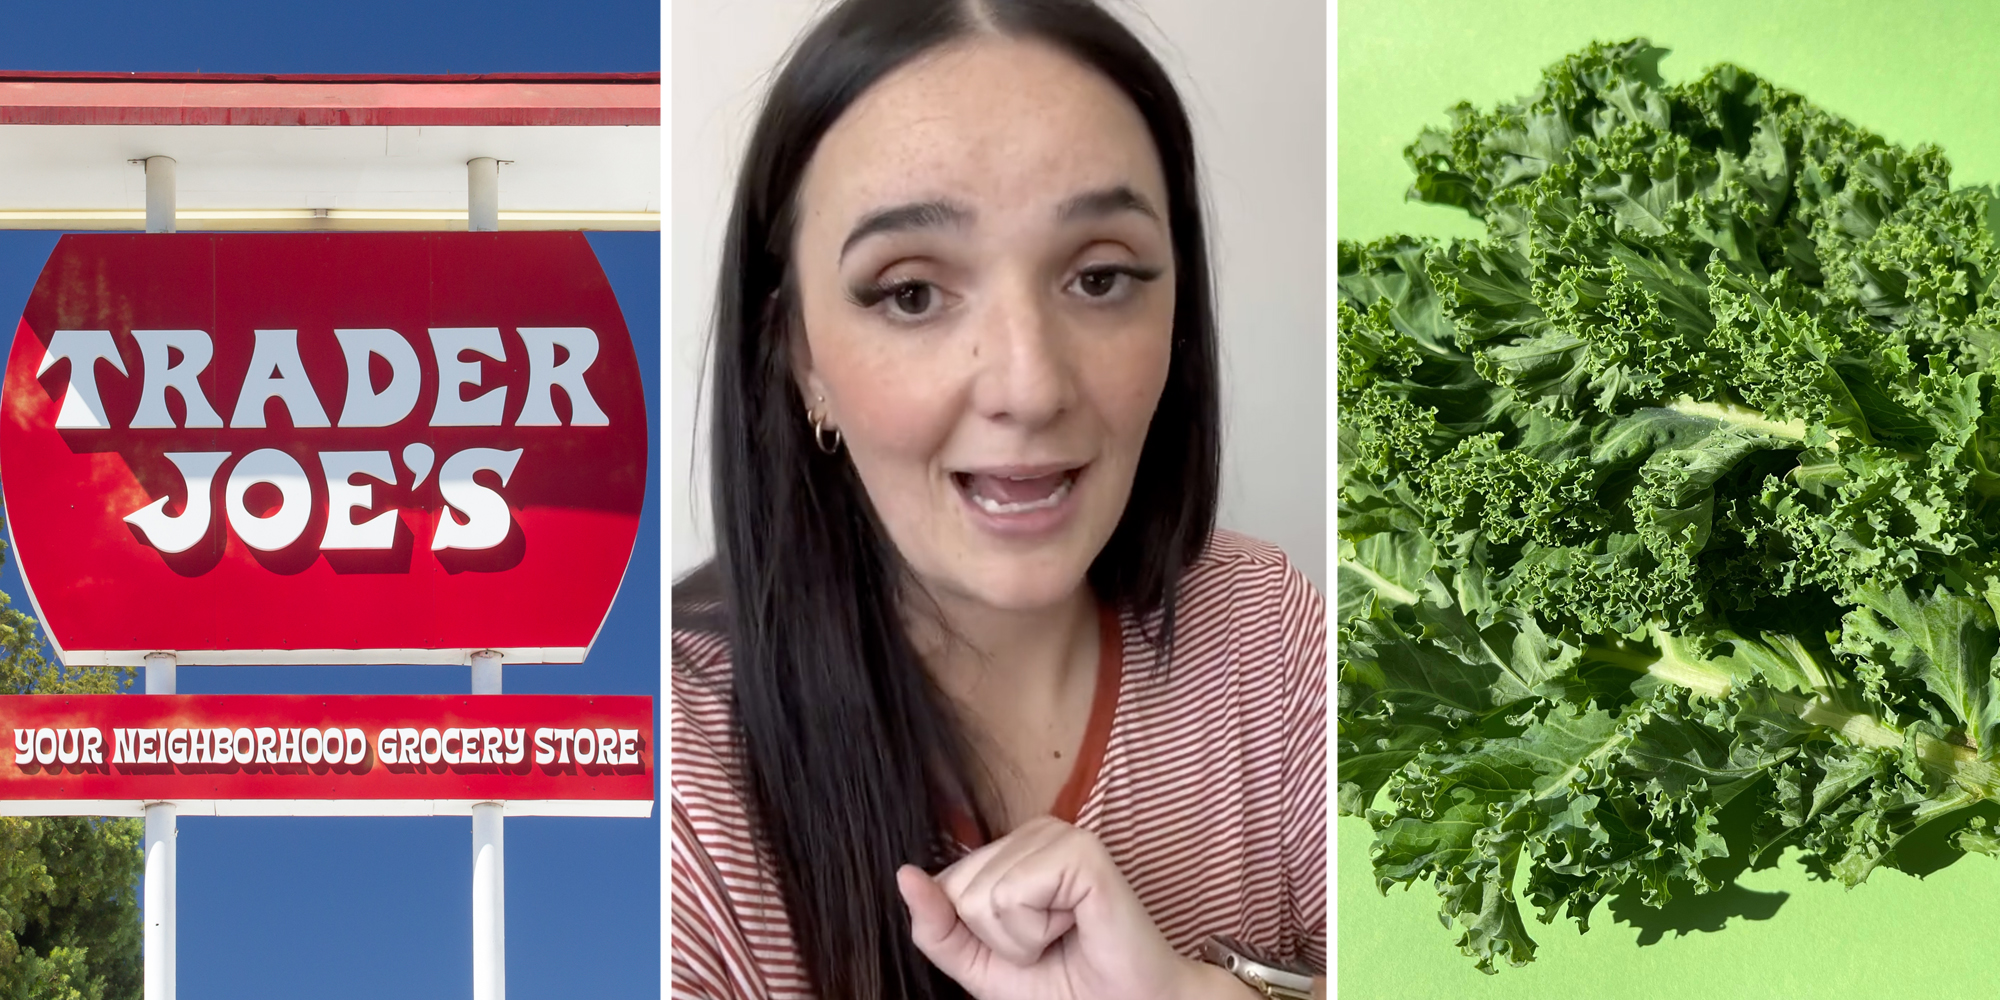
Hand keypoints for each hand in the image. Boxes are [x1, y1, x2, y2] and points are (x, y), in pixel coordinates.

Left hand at [896, 816, 1250, 999]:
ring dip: (1019, 940)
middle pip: (959, 890)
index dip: (974, 934)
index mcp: (1008, 850)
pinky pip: (1014, 895)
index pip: (943, 885)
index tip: (1023, 945)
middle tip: (1047, 944)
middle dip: (997, 939)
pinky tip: (1075, 925)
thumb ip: (937, 927)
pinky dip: (1036, 932)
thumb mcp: (979, 965)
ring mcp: (1058, 835)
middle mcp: (1032, 832)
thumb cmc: (1062, 985)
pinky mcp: (1081, 851)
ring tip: (1063, 935)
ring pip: (982, 896)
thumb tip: (904, 876)